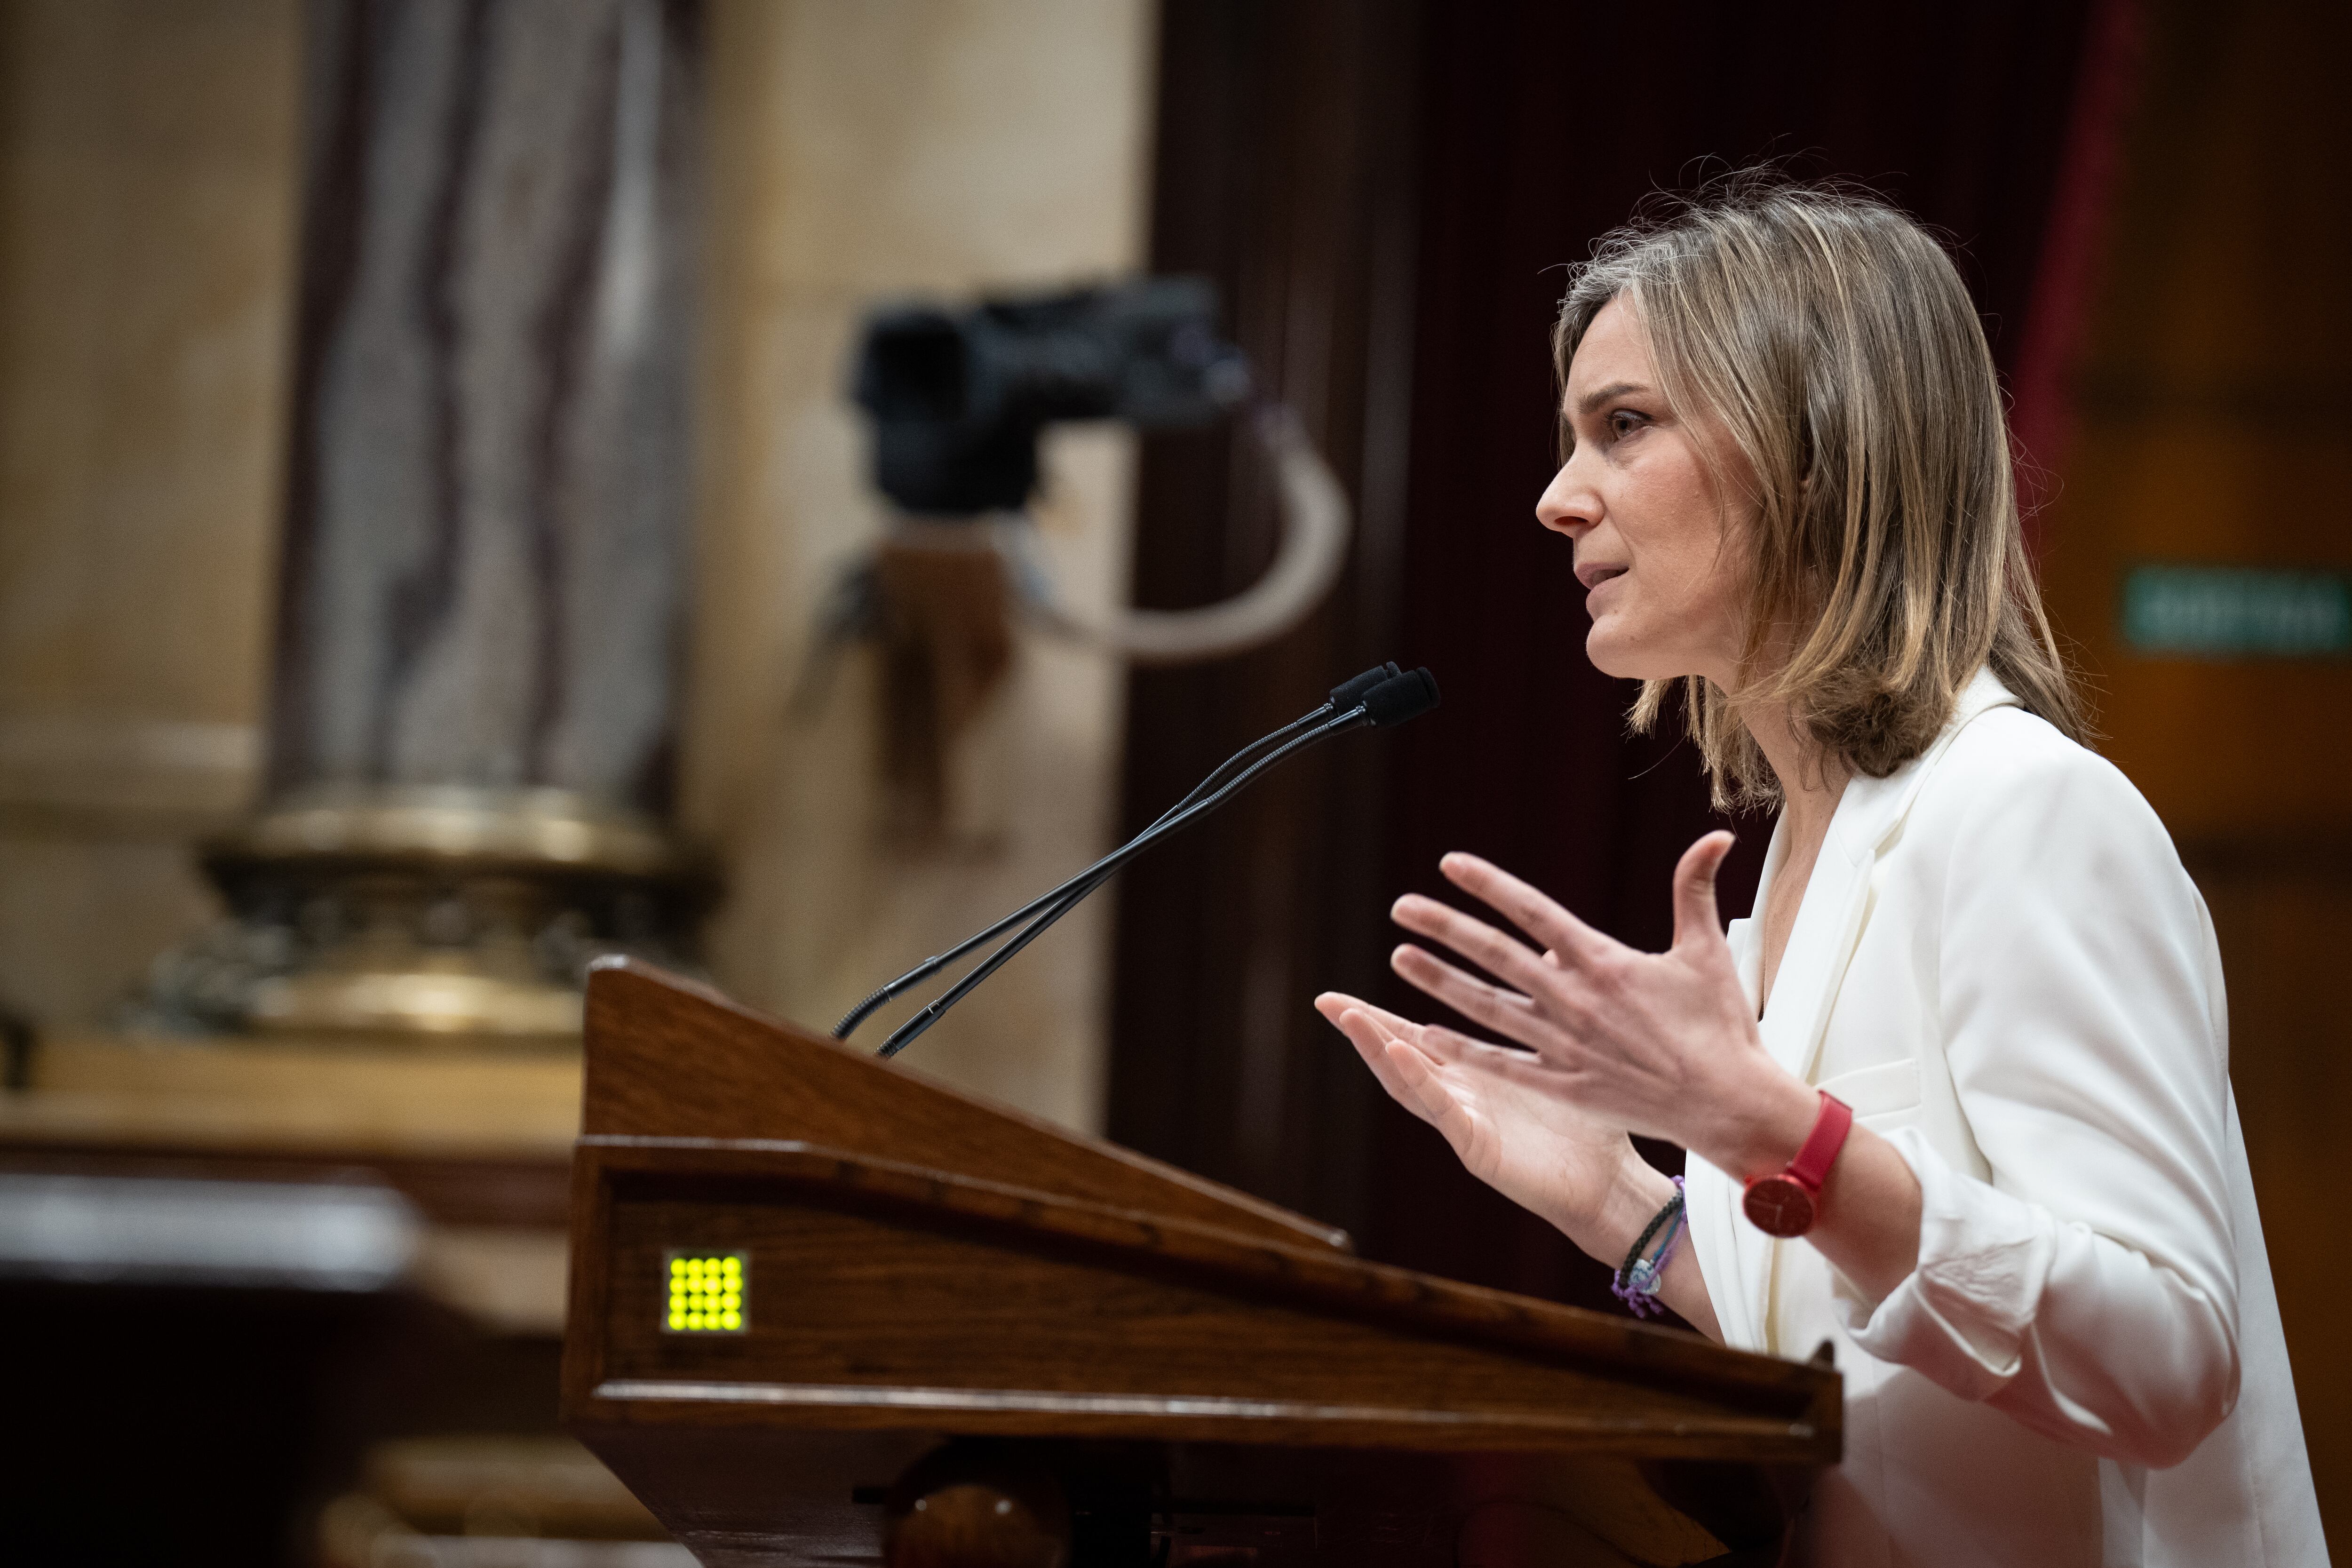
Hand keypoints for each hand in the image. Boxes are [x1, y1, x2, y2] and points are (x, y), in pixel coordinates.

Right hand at [1313, 994, 1656, 1251]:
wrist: (1612, 1182)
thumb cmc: (1591, 1120)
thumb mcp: (1563, 1051)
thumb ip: (1548, 1004)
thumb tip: (1553, 944)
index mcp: (1472, 1073)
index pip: (1412, 1038)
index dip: (1375, 1016)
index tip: (1338, 993)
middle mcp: (1459, 1097)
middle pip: (1396, 1057)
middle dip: (1360, 1030)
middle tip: (1324, 1001)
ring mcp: (1463, 1123)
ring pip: (1408, 1083)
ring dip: (1377, 1049)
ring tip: (1351, 1017)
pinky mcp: (1478, 1147)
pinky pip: (1443, 1110)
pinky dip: (1419, 1081)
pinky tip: (1399, 1052)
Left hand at [1386, 832, 1815, 1178]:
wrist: (1730, 1103)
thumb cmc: (1722, 1027)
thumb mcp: (1707, 950)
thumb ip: (1695, 889)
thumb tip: (1715, 836)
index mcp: (1604, 963)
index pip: (1533, 913)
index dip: (1490, 886)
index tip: (1449, 864)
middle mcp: (1575, 1002)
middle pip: (1496, 956)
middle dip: (1445, 929)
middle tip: (1401, 907)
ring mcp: (1565, 1046)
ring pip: (1488, 1008)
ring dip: (1440, 982)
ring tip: (1401, 959)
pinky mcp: (1565, 1087)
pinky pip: (1502, 1065)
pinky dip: (1464, 1050)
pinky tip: (1428, 1034)